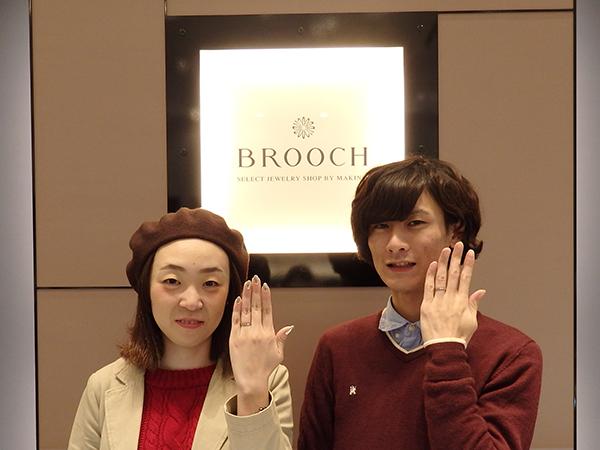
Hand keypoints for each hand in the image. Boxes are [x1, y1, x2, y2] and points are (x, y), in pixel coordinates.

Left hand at [229, 274, 292, 415]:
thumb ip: (281, 338)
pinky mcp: (234, 338)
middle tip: (255, 278)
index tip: (265, 286)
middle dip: (256, 291)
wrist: (251, 380)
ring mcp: (244, 334)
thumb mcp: (278, 353)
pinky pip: (235, 320)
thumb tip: (288, 327)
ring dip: (246, 296)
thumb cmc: (265, 368)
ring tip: (247, 284)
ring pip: (246, 310)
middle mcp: (257, 332)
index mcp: (268, 334)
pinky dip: (237, 309)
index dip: (266, 297)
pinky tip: (238, 299)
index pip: (268, 310)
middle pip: (257, 307)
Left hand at [420, 242, 485, 344]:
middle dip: (456, 258)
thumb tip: (481, 290)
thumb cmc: (459, 336)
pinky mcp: (426, 306)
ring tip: (445, 250)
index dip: (468, 264)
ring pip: (441, 278)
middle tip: (457, 244)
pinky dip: (430, 276)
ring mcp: (438, 301)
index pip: (466, 278)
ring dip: (443, 262)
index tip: (469, 253)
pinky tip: (432, 265)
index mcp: (463, 302)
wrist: (445, 348)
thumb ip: (474, 304)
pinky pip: (428, 288)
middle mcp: (451, 299)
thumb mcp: (472, 321)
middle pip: (454, 274)